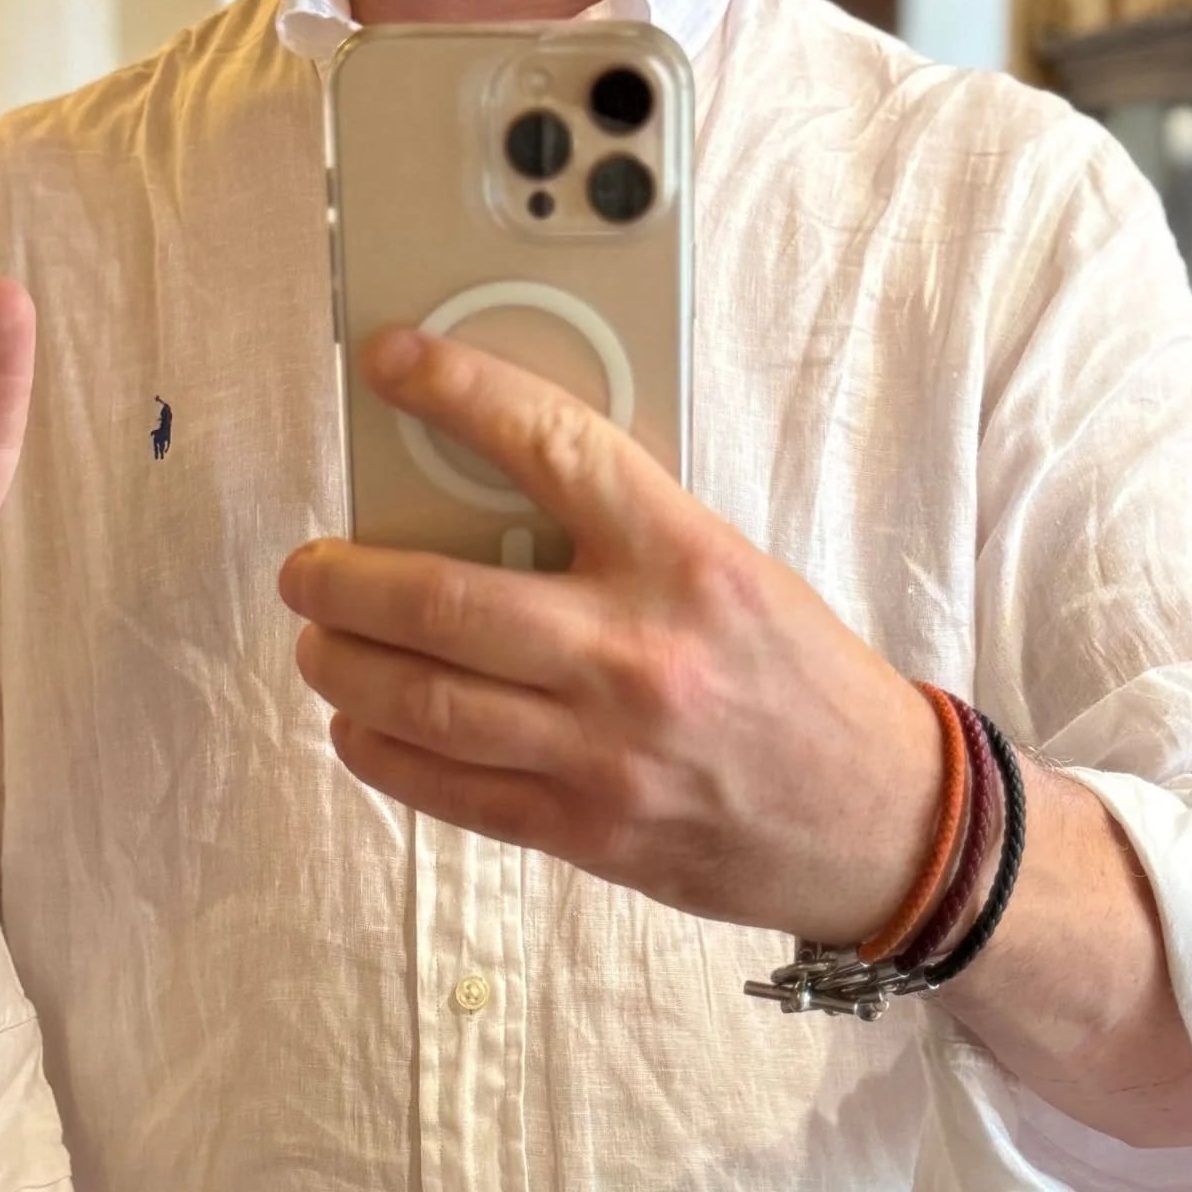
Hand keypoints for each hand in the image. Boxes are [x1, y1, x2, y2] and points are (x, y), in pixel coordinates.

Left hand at [279, 329, 941, 941]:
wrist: (882, 819)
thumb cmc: (802, 677)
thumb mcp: (732, 567)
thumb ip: (623, 534)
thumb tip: (490, 494)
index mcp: (684, 558)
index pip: (551, 447)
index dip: (459, 393)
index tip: (395, 363)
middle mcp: (637, 651)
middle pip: (445, 602)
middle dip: (346, 580)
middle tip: (310, 567)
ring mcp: (606, 750)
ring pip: (428, 702)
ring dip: (345, 667)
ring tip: (319, 642)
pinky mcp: (588, 828)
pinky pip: (451, 789)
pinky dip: (383, 751)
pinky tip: (360, 724)